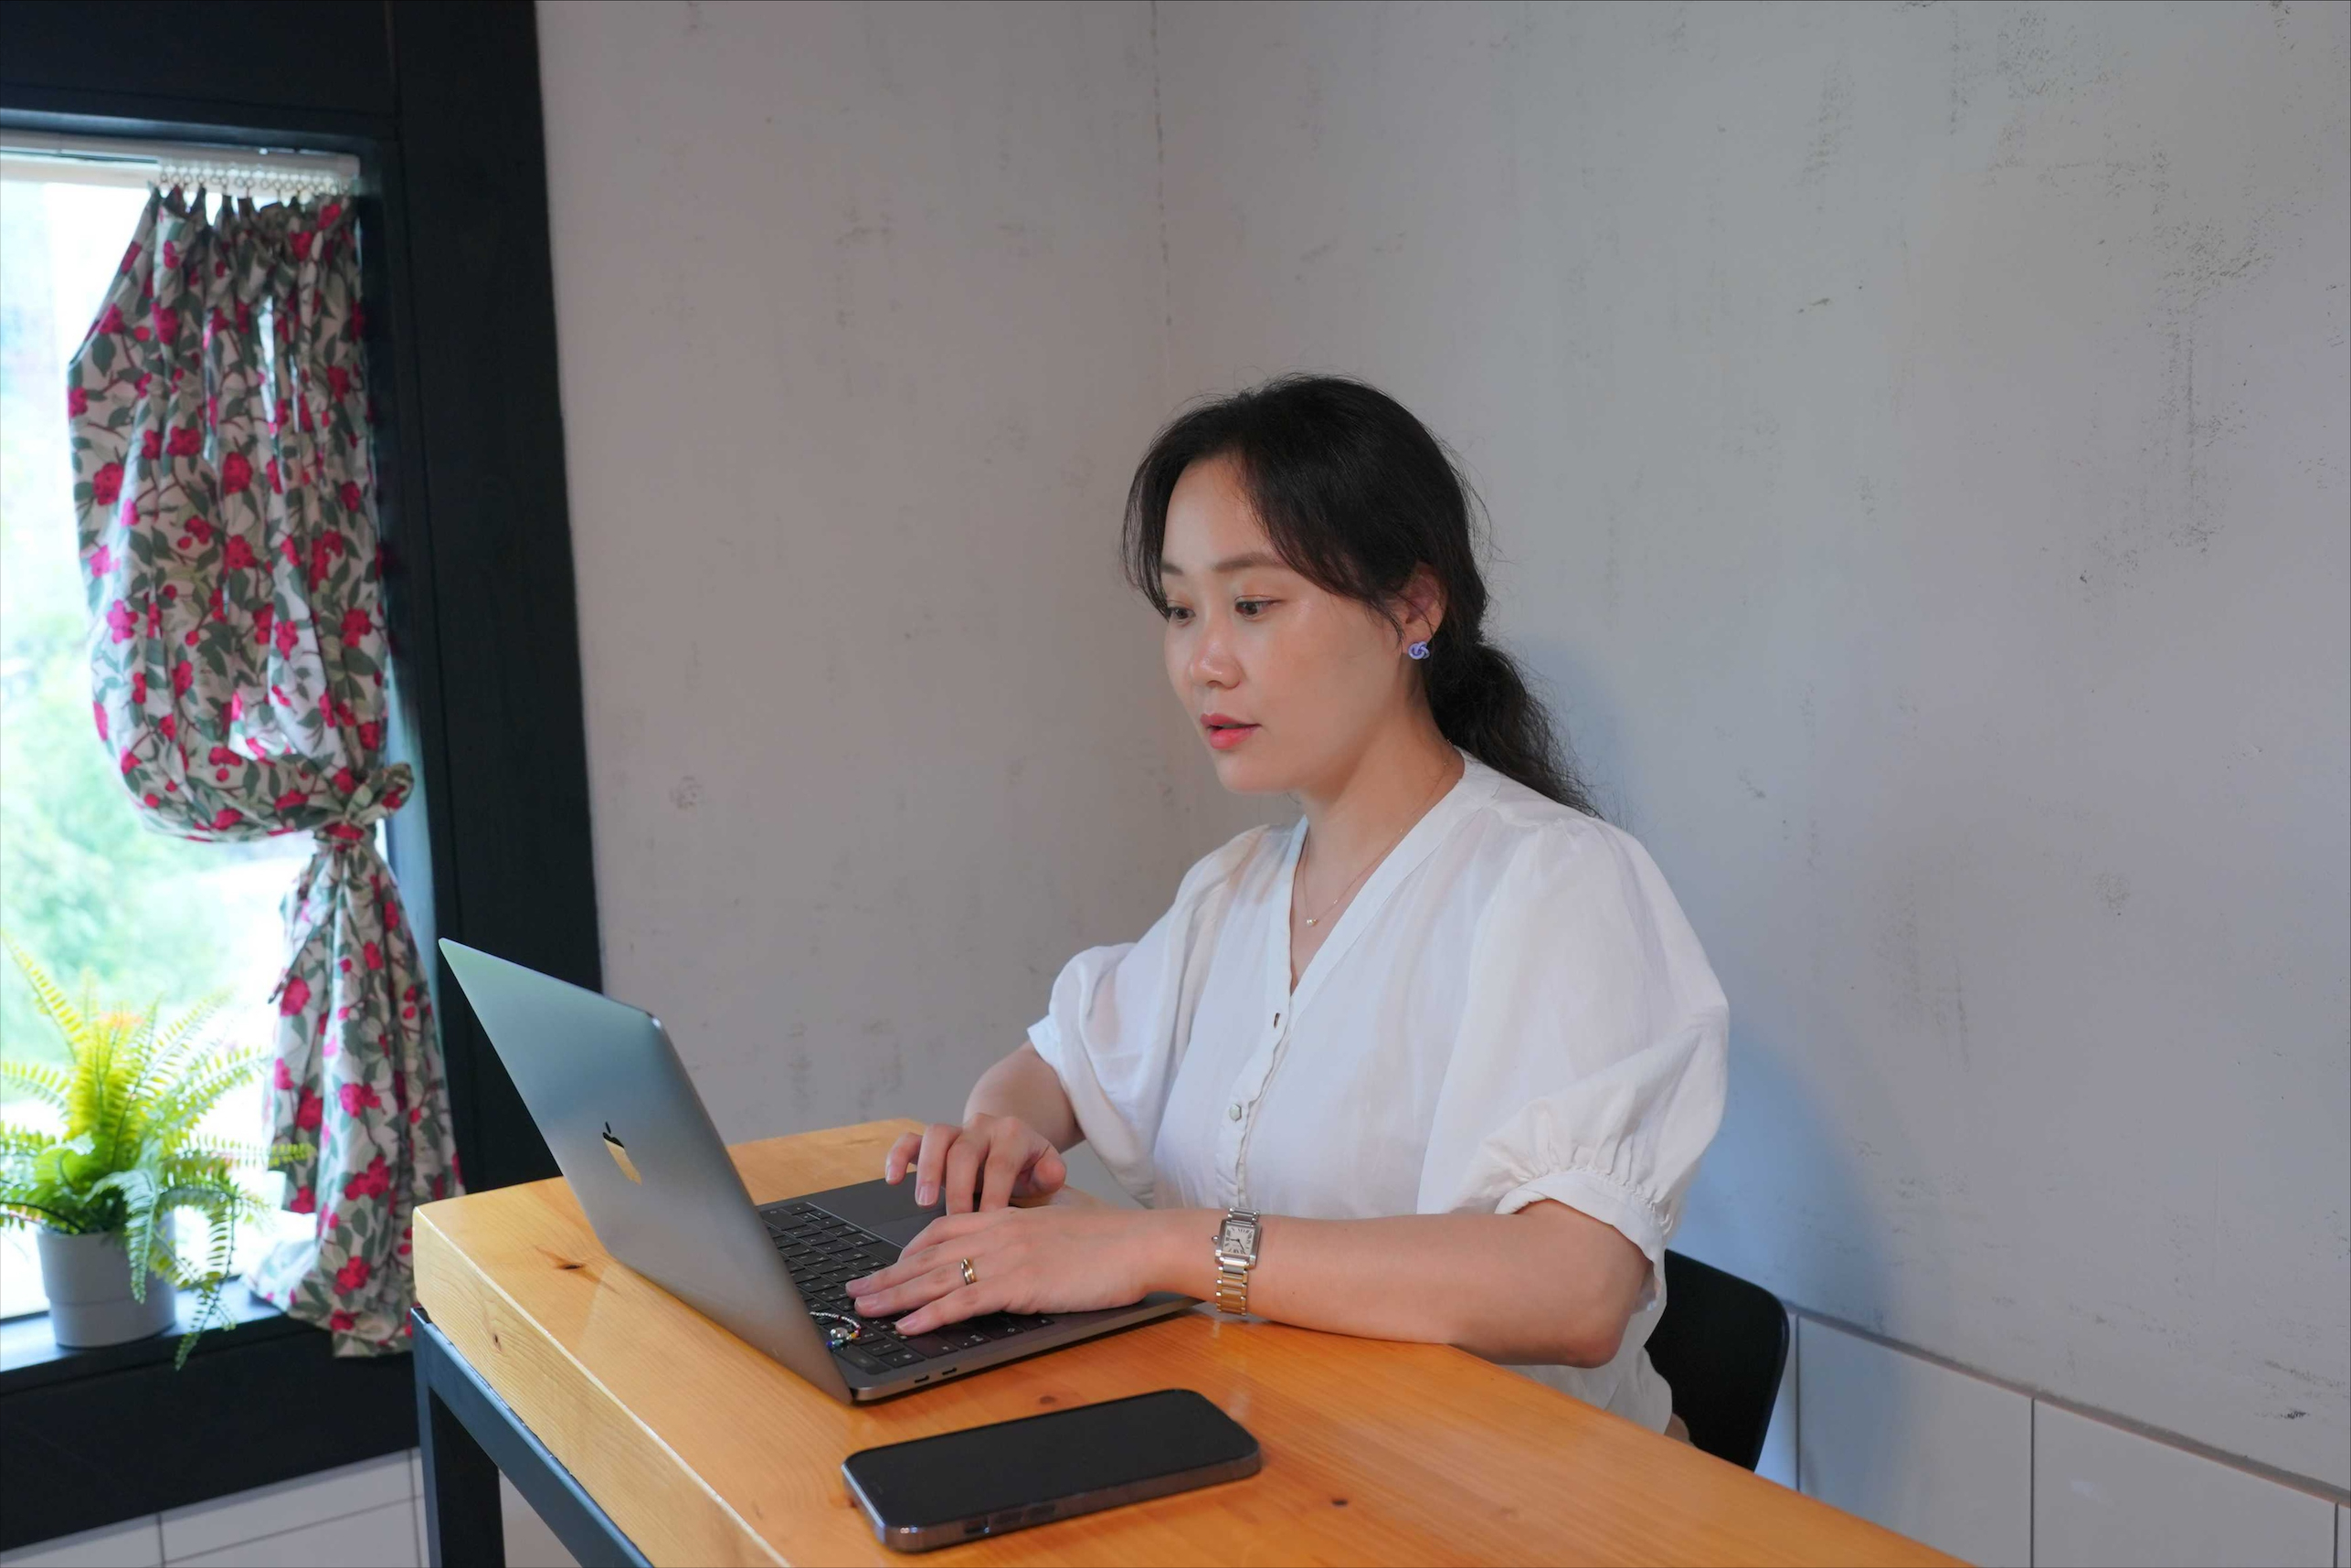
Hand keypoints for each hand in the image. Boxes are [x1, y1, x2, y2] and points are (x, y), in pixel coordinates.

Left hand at [846, 1206, 1178, 1334]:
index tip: (890, 1268)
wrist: (1140, 1242)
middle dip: (887, 1275)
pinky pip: (961, 1301)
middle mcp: (998, 1232)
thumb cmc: (1111, 1240)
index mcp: (1007, 1218)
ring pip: (935, 1277)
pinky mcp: (1017, 1284)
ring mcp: (1005, 1258)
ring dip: (894, 1295)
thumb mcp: (1059, 1230)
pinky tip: (907, 1325)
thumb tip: (1018, 1258)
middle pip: (927, 1255)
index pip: (943, 1231)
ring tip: (864, 1309)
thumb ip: (1030, 1239)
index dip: (910, 1252)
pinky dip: (929, 1314)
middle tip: (856, 1290)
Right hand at [882, 1114, 1066, 1212]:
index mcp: (1012, 1134)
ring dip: (927, 1170)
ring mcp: (955, 1131)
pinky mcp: (932, 1141)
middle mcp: (981, 1127)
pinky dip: (898, 1157)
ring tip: (923, 1202)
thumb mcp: (1046, 1169)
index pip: (1001, 1163)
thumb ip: (1052, 1174)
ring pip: (935, 1137)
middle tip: (956, 1221)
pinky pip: (910, 1139)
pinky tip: (892, 1180)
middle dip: (958, 1188)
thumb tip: (1051, 1176)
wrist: (1010, 1140)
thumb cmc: (1027, 1167)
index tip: (990, 1223)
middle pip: (964, 1152)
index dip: (994, 1192)